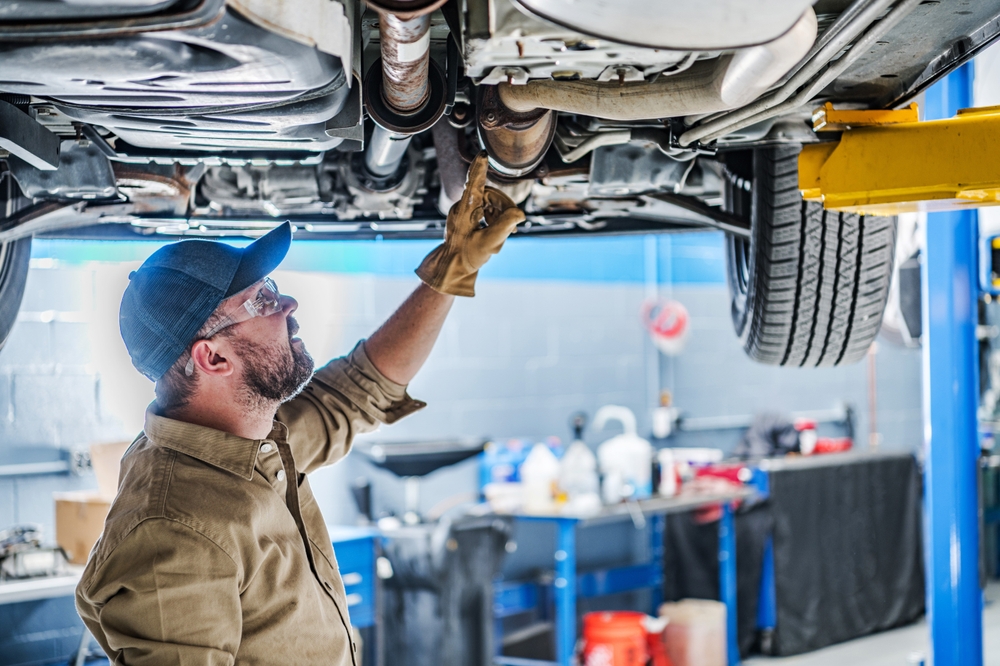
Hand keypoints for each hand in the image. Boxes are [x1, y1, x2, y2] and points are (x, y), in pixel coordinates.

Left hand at [415, 152, 524, 296]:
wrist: (452, 267)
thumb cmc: (466, 256)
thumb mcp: (488, 243)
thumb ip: (504, 227)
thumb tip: (519, 213)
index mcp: (465, 209)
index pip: (474, 183)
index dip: (480, 168)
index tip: (483, 154)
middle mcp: (463, 206)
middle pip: (491, 195)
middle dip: (504, 208)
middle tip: (513, 226)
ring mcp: (465, 210)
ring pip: (491, 202)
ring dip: (500, 216)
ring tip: (500, 235)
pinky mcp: (467, 215)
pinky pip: (486, 209)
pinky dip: (495, 219)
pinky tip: (496, 233)